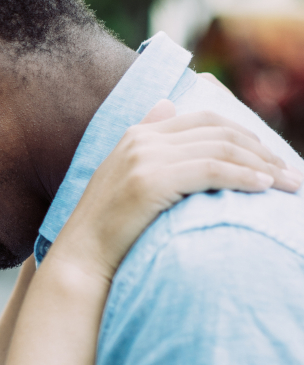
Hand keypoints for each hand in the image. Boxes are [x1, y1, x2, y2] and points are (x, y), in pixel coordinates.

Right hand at [52, 100, 302, 281]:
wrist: (81, 259)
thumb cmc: (107, 229)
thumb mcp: (122, 176)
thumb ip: (147, 142)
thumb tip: (167, 105)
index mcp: (137, 134)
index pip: (205, 121)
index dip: (244, 135)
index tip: (269, 158)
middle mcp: (141, 139)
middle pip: (219, 132)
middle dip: (261, 150)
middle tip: (289, 173)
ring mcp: (144, 158)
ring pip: (221, 149)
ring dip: (262, 165)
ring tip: (287, 184)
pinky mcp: (150, 180)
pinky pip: (212, 170)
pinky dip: (243, 176)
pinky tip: (263, 187)